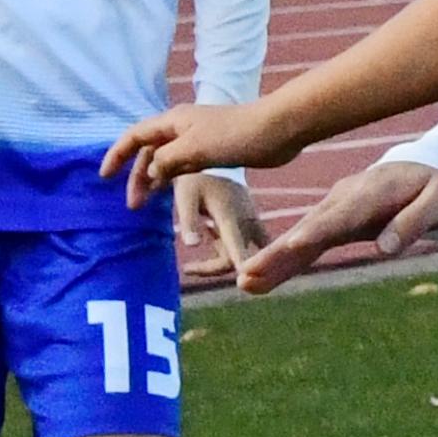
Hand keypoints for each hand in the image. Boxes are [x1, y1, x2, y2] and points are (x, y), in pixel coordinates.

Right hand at [109, 97, 286, 201]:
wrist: (277, 130)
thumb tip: (151, 174)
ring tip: (145, 206)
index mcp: (173, 121)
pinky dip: (173, 181)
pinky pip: (184, 168)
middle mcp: (182, 128)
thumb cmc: (236, 135)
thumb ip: (167, 161)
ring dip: (153, 181)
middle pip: (148, 151)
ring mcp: (197, 140)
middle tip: (133, 206)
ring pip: (166, 161)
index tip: (104, 178)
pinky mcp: (213, 152)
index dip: (117, 155)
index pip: (134, 136)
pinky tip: (169, 197)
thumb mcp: (194, 149)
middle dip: (136, 176)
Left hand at [175, 170, 266, 287]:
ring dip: (219, 261)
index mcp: (232, 218)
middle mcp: (247, 223)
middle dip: (216, 269)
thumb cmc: (196, 175)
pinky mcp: (250, 221)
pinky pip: (243, 245)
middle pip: (239, 259)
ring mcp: (251, 222)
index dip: (243, 273)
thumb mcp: (186, 195)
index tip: (237, 285)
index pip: (241, 254)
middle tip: (188, 267)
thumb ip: (188, 220)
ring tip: (191, 264)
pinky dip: (227, 250)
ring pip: (242, 254)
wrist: (216, 151)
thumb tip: (189, 246)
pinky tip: (208, 239)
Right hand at [236, 155, 437, 291]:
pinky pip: (306, 243)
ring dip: (272, 259)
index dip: (317, 229)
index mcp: (372, 191)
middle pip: (309, 226)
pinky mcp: (334, 221)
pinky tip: (261, 280)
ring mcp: (336, 208)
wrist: (431, 168)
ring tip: (244, 281)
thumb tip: (384, 249)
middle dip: (279, 250)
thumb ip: (414, 222)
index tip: (294, 244)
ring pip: (300, 236)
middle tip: (248, 270)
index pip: (341, 213)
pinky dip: (285, 261)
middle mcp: (346, 198)